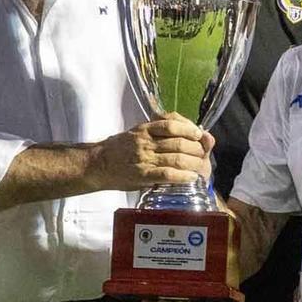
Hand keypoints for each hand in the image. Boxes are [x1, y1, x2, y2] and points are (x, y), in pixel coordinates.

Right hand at [87, 116, 213, 192]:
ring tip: (201, 167)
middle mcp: (146, 141)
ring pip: (176, 158)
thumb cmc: (120, 148)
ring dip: (193, 163)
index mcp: (145, 129)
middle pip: (179, 142)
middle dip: (196, 149)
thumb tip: (184, 130)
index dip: (190, 129)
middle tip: (203, 154)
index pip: (172, 124)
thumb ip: (158, 130)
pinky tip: (191, 178)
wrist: (98, 163)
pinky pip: (166, 174)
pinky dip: (182, 176)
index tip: (200, 134)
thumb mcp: (138, 132)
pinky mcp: (142, 175)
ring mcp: (144, 158)